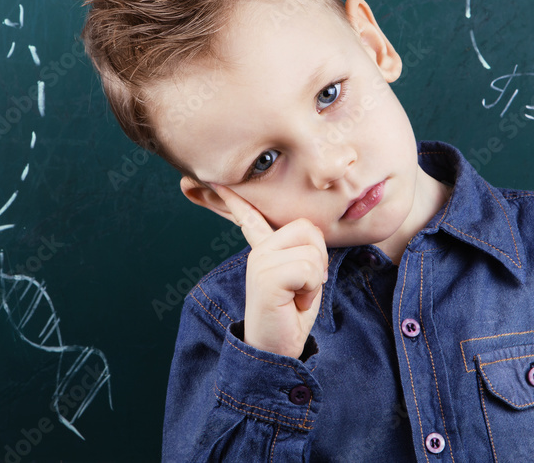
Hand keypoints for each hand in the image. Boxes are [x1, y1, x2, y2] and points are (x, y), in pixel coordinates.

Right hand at [209, 184, 328, 358]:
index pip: (250, 217)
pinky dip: (310, 290)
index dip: (236, 198)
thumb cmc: (291, 316)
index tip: (215, 181)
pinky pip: (307, 269)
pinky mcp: (265, 276)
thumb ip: (304, 253)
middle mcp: (259, 252)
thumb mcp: (302, 279)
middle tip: (304, 286)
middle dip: (319, 258)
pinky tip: (294, 303)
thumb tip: (311, 236)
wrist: (275, 351)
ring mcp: (259, 262)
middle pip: (308, 229)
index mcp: (264, 250)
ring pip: (312, 251)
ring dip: (315, 279)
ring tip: (297, 296)